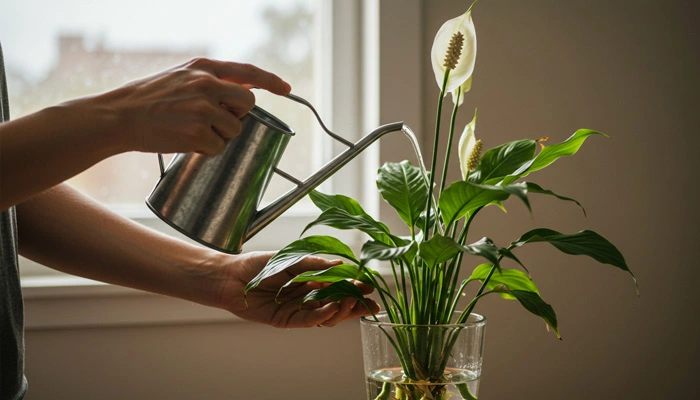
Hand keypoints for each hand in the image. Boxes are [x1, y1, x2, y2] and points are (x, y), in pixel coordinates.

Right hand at [103, 57, 290, 154]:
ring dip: (219, 135)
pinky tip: (186, 141)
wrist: (120, 116)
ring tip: (192, 130)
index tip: (286, 89)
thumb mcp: (181, 76)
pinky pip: (218, 147)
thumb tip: (245, 88)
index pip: (248, 72)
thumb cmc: (149, 98)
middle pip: (248, 105)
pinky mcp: (198, 132)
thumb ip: (211, 79)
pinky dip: (206, 150)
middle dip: (238, 116)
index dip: (271, 81)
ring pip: (234, 129)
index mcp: (204, 67)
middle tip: (216, 121)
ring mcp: (204, 109)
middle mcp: (207, 84)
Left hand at [215, 252, 379, 327]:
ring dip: (341, 310)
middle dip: (356, 304)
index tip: (370, 287)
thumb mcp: (292, 258)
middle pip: (337, 304)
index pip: (339, 287)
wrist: (232, 276)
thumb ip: (315, 263)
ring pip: (326, 316)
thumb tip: (339, 263)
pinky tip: (333, 308)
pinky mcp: (287, 320)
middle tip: (371, 303)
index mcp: (311, 281)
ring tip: (351, 302)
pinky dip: (322, 315)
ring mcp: (298, 310)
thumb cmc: (259, 265)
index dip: (355, 288)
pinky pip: (308, 321)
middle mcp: (307, 297)